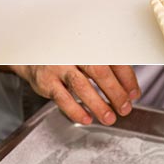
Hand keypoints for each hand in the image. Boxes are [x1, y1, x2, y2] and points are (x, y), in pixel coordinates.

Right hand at [10, 65, 140, 125]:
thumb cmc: (63, 59)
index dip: (126, 78)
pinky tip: (86, 118)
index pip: (112, 60)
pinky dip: (75, 110)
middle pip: (98, 71)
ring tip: (109, 118)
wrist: (30, 57)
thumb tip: (129, 92)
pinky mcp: (46, 81)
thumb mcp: (84, 58)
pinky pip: (62, 98)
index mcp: (87, 46)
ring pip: (81, 85)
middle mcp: (72, 54)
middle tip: (124, 108)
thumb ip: (105, 71)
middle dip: (115, 92)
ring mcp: (58, 67)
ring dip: (98, 104)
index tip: (133, 94)